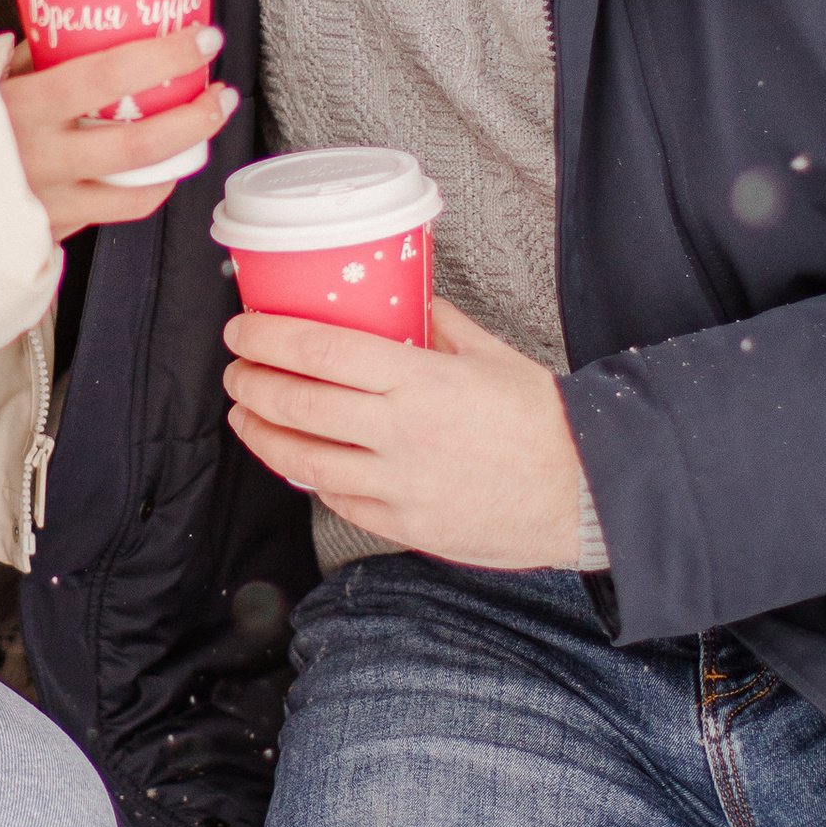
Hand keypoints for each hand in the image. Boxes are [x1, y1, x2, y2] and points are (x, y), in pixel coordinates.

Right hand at [4, 26, 236, 240]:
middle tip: (221, 92)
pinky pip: (111, 213)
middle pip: (142, 141)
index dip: (166, 56)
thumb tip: (74, 26)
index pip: (109, 76)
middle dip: (196, 116)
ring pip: (138, 189)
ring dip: (183, 160)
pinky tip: (158, 171)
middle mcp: (40, 159)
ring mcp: (48, 203)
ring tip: (202, 132)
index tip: (203, 38)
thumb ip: (25, 55)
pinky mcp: (49, 233)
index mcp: (22, 107)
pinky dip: (143, 191)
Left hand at [223, 295, 590, 568]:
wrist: (590, 493)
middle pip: (300, 402)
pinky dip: (308, 477)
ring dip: (262, 433)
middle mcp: (403, 433)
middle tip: (236, 369)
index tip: (242, 329)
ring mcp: (401, 486)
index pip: (322, 352)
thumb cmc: (546, 421)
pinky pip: (338, 500)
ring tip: (245, 414)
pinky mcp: (406, 527)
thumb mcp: (493, 356)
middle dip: (252, 383)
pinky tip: (296, 459)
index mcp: (423, 381)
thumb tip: (406, 299)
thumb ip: (440, 326)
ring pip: (303, 460)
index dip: (269, 338)